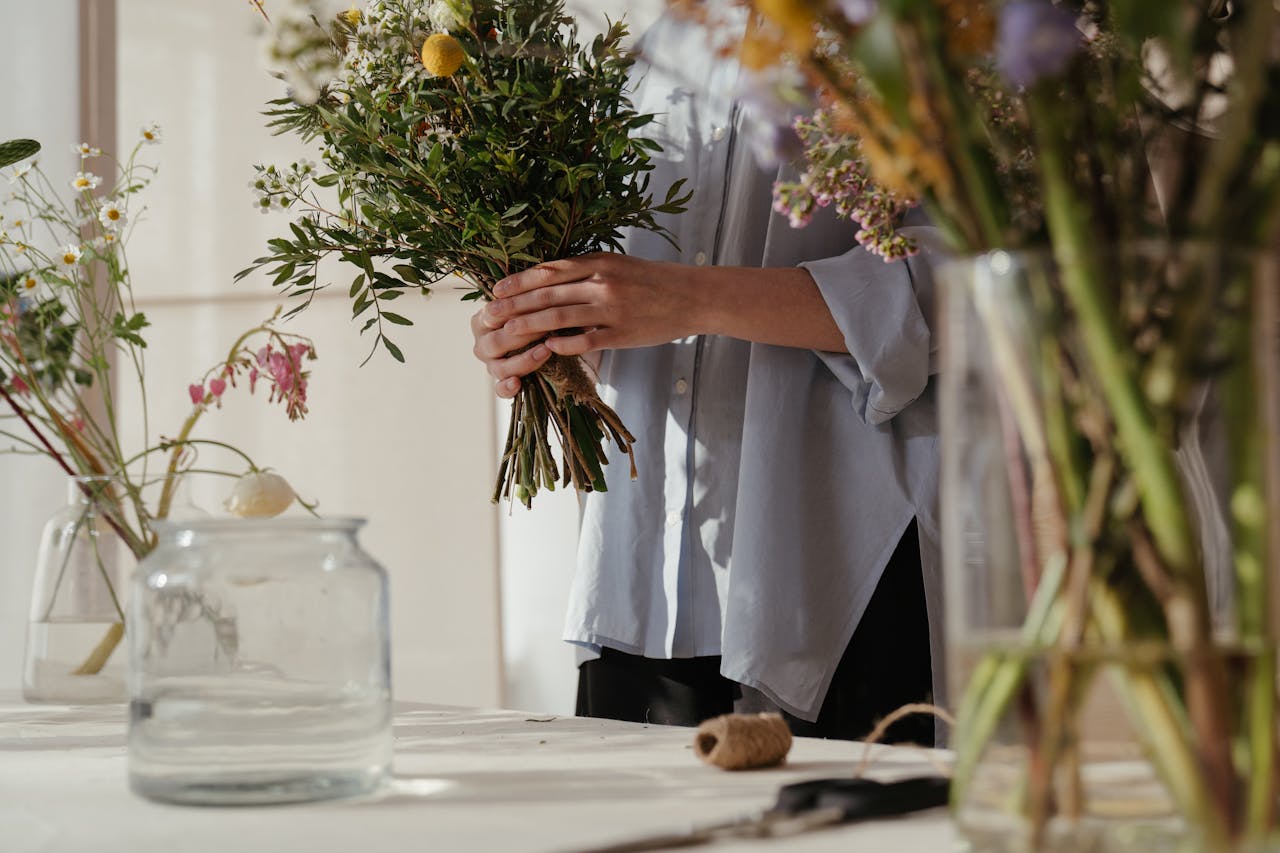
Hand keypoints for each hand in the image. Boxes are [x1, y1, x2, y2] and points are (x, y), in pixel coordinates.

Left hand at [471, 253, 700, 396]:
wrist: (691, 296)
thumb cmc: (652, 280)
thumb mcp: (617, 264)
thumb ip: (586, 270)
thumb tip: (549, 277)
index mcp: (598, 262)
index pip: (548, 271)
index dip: (519, 281)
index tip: (496, 290)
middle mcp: (600, 282)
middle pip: (547, 294)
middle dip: (514, 305)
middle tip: (489, 315)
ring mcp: (610, 309)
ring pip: (558, 318)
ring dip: (529, 326)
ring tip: (507, 334)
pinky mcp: (621, 333)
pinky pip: (584, 341)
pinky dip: (561, 345)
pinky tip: (544, 350)